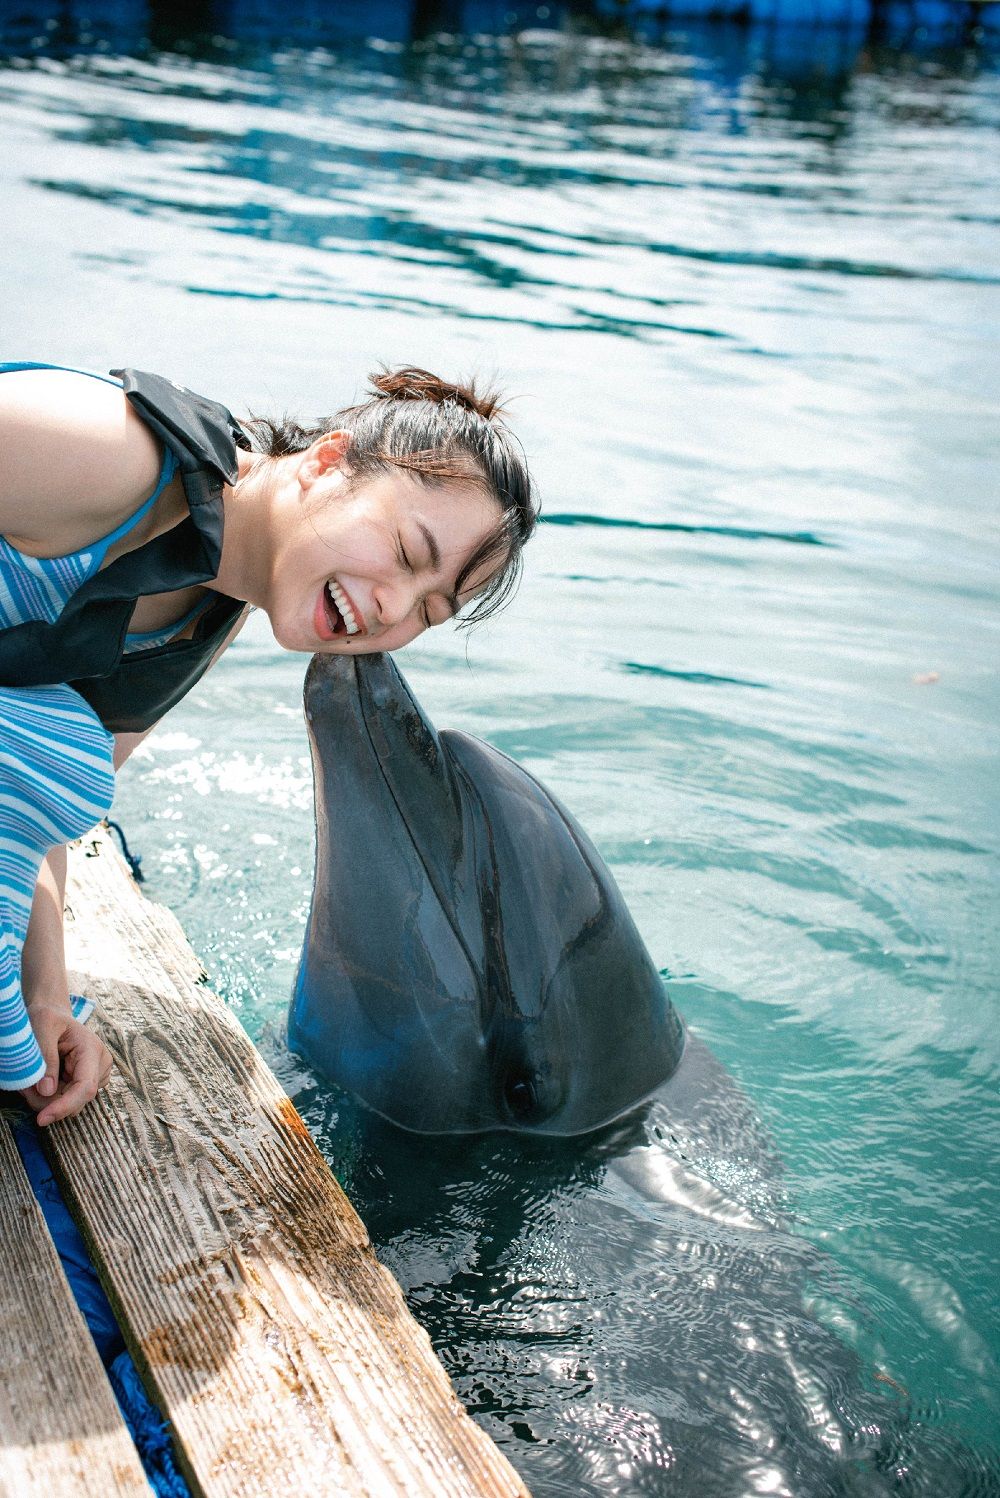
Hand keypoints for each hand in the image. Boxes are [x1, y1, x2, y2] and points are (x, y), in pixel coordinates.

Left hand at [20, 1001, 113, 1125]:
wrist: (52, 1016)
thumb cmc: (48, 1017)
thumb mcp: (42, 1028)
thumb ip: (46, 1058)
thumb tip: (46, 1091)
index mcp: (92, 1050)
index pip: (85, 1087)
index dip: (65, 1106)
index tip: (42, 1118)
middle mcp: (100, 1065)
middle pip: (75, 1101)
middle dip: (46, 1101)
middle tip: (23, 1085)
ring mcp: (95, 1075)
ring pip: (69, 1104)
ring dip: (45, 1099)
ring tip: (30, 1078)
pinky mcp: (85, 1082)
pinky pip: (65, 1100)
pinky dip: (48, 1096)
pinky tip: (40, 1080)